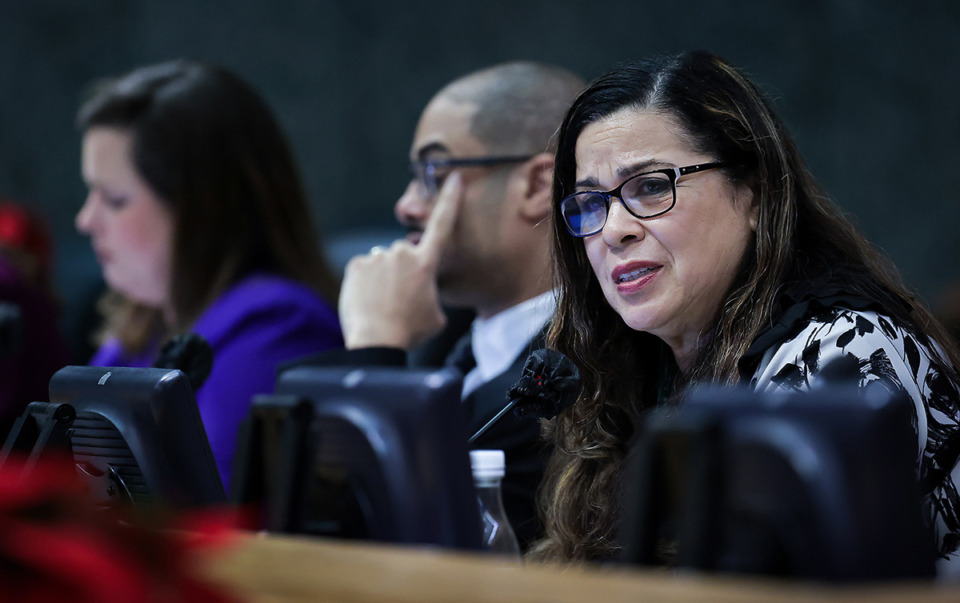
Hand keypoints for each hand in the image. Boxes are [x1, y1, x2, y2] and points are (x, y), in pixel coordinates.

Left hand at [339, 173, 462, 349]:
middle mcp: (402, 253)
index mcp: (426, 263)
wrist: (377, 341)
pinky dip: (364, 282)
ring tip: (381, 304)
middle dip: (402, 269)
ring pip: (382, 262)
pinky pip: (363, 269)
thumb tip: (422, 290)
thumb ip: (431, 292)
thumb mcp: (436, 314)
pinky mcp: (356, 264)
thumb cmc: (409, 331)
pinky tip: (366, 301)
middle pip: (404, 253)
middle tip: (399, 298)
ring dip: (382, 277)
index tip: (455, 179)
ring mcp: (377, 257)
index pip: (442, 225)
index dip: (450, 201)